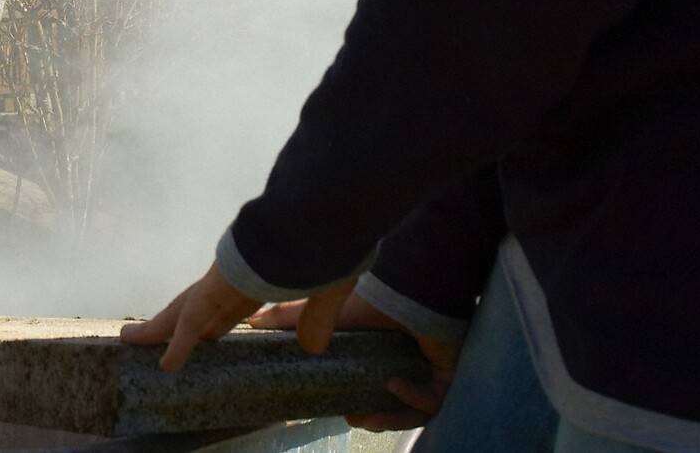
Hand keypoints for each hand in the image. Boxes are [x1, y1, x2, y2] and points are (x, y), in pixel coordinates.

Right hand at [119, 263, 263, 371]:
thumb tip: (164, 368)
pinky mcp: (224, 321)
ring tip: (173, 361)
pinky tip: (206, 356)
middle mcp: (188, 316)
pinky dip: (203, 348)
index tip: (122, 339)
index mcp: (175, 313)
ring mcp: (206, 318)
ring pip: (188, 337)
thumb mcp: (190, 321)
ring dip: (180, 346)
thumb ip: (178, 345)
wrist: (241, 278)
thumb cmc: (209, 297)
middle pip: (168, 331)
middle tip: (144, 355)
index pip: (152, 328)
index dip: (139, 335)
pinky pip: (209, 339)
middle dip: (157, 341)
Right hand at [250, 289, 461, 430]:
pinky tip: (395, 384)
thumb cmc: (372, 297)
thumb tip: (252, 321)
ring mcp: (429, 369)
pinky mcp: (447, 373)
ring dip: (390, 417)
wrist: (409, 282)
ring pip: (413, 410)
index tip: (342, 409)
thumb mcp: (327, 313)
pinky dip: (414, 397)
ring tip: (366, 414)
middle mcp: (408, 363)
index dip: (359, 404)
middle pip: (394, 406)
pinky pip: (433, 400)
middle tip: (353, 415)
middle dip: (374, 417)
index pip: (373, 388)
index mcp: (384, 354)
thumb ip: (291, 318)